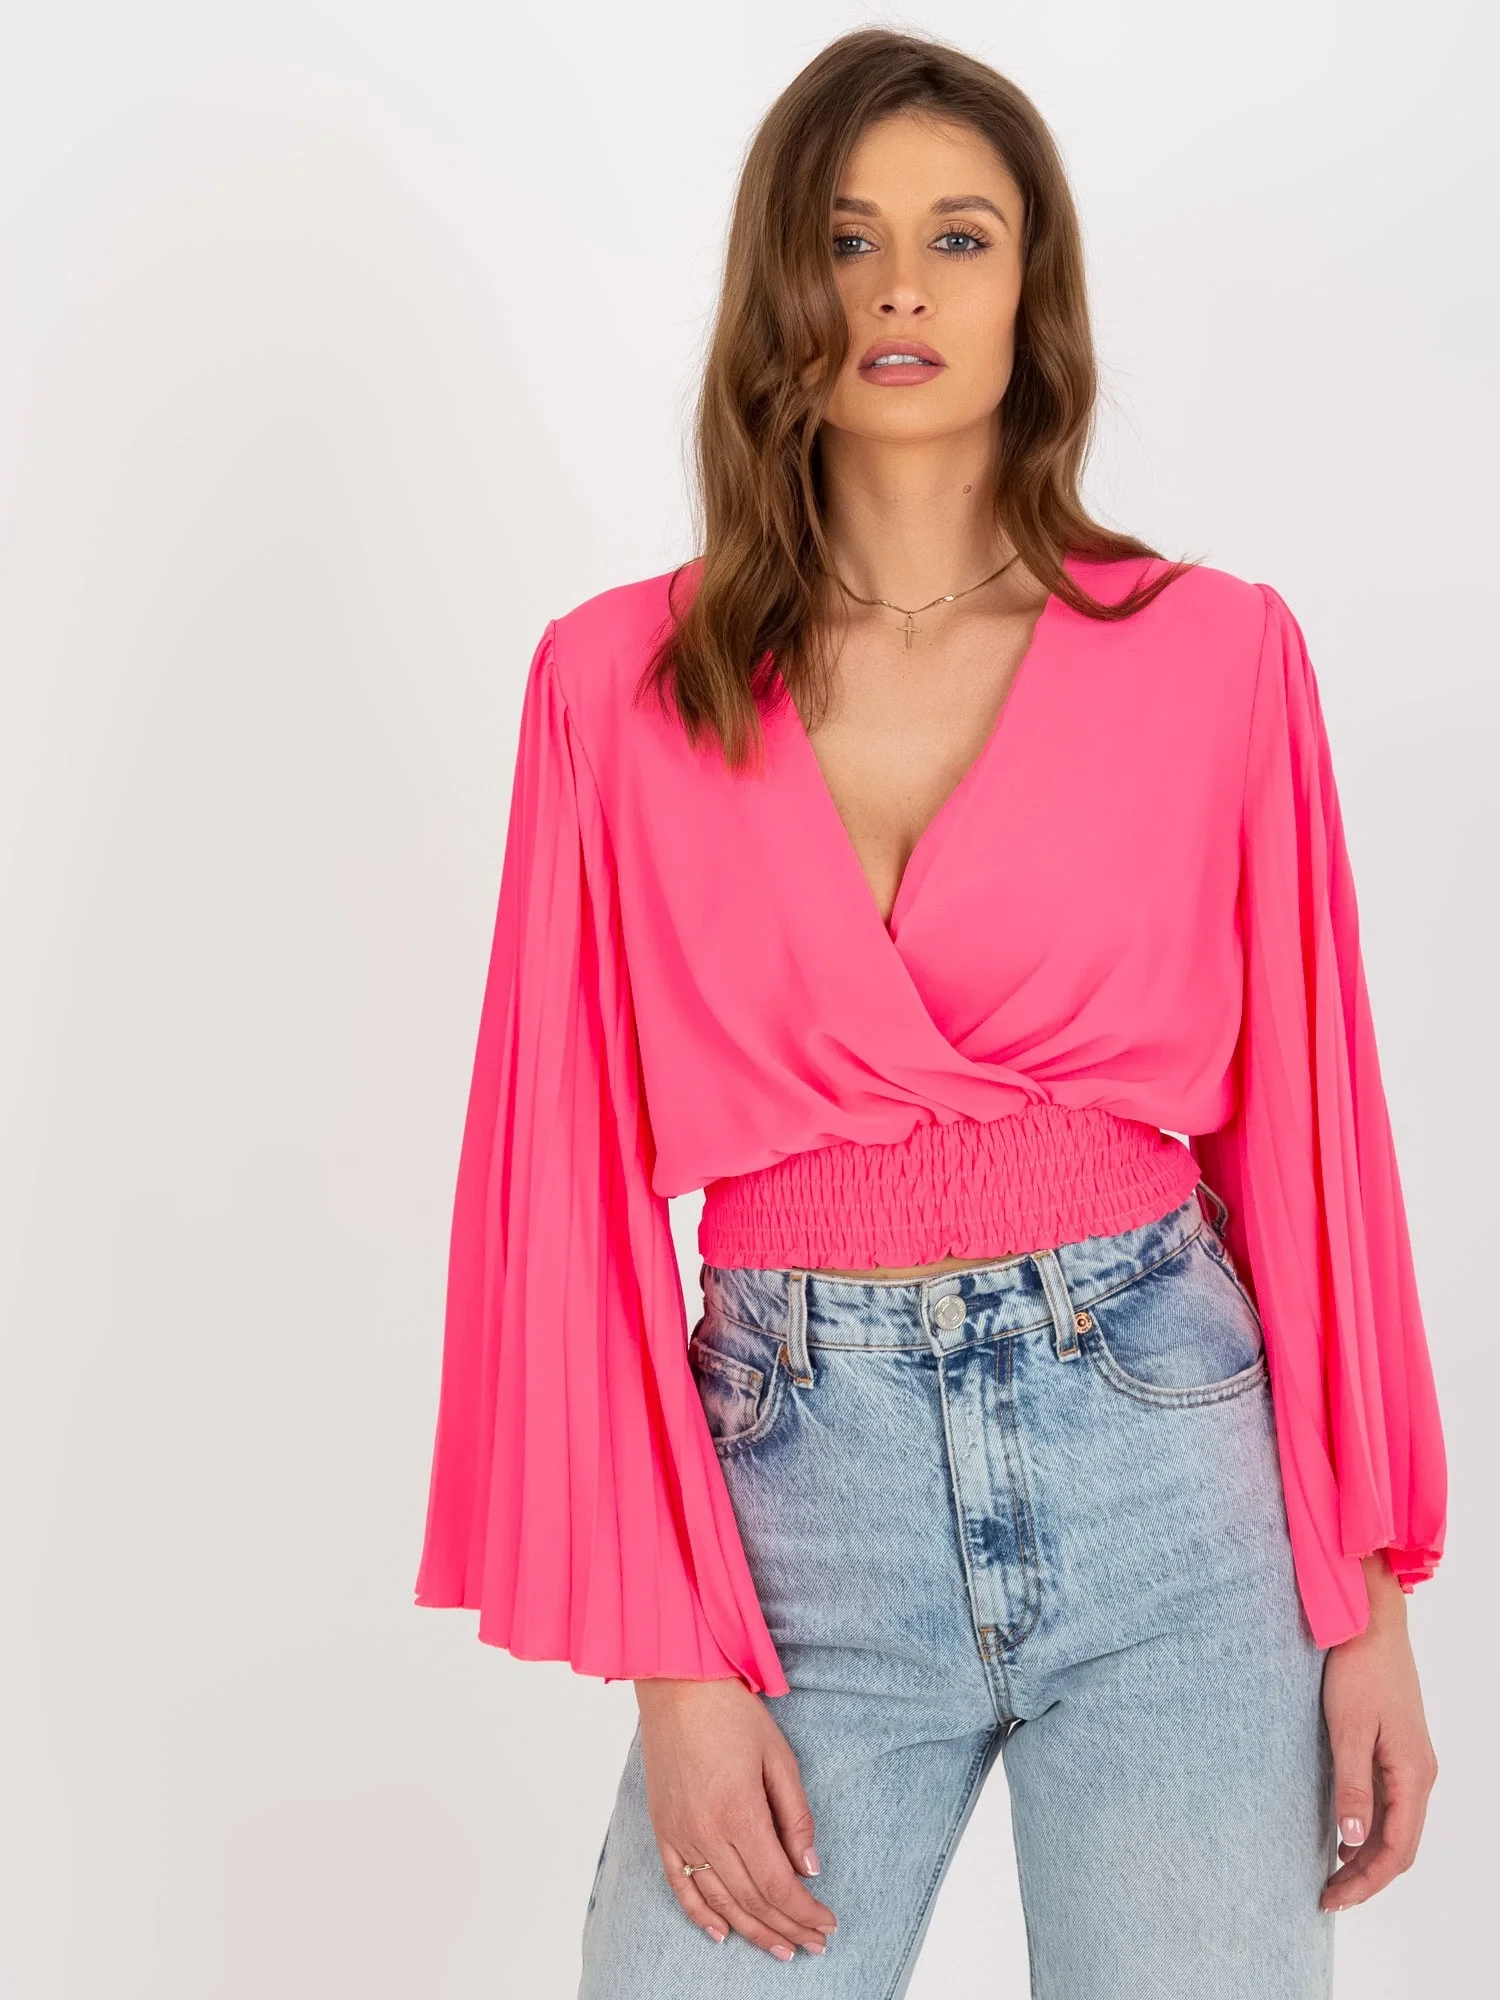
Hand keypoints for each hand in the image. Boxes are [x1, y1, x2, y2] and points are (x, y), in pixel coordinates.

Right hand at [633, 1675, 837, 1958]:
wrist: (679, 1684)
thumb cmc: (734, 1713)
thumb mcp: (779, 1757)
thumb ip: (796, 1816)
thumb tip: (810, 1868)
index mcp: (739, 1813)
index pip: (777, 1884)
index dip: (804, 1912)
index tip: (827, 1925)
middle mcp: (705, 1832)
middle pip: (751, 1900)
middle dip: (787, 1927)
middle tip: (812, 1945)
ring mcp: (679, 1833)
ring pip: (718, 1901)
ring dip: (752, 1930)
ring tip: (780, 1948)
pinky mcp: (661, 1829)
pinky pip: (679, 1885)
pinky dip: (700, 1915)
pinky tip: (721, 1933)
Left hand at [1320, 1554, 1438, 1912]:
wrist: (1372, 1624)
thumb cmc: (1359, 1671)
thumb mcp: (1348, 1729)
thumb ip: (1352, 1785)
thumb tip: (1354, 1839)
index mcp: (1413, 1775)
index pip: (1397, 1850)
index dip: (1365, 1881)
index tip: (1332, 1898)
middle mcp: (1420, 1775)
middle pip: (1400, 1846)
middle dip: (1366, 1876)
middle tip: (1327, 1895)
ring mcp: (1412, 1762)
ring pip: (1397, 1827)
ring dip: (1368, 1854)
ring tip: (1332, 1873)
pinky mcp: (1399, 1749)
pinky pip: (1391, 1803)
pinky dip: (1370, 1827)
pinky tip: (1345, 1832)